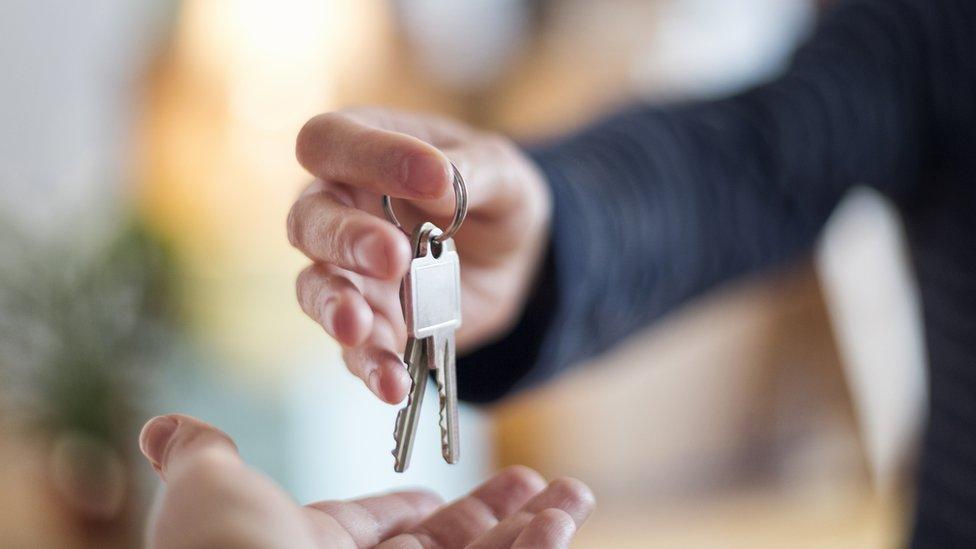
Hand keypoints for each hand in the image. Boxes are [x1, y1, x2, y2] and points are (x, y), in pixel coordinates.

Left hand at [140, 414, 593, 547]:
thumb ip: (203, 457)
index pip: (378, 529)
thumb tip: (164, 426)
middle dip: (495, 509)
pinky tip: (564, 523)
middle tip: (536, 480)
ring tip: (574, 494)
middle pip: (447, 546)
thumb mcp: (208, 492)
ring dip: (534, 528)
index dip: (413, 508)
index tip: (441, 491)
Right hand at [289, 108, 550, 403]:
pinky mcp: (367, 326)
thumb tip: (437, 180)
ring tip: (359, 326)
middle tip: (393, 256)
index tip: (432, 177)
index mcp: (363, 151)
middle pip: (309, 219)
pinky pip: (352, 349)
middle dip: (346, 239)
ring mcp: (345, 273)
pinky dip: (370, 366)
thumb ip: (470, 172)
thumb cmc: (495, 196)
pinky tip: (393, 384)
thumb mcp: (503, 174)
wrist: (513, 259)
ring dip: (335, 307)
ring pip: (314, 286)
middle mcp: (340, 209)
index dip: (368, 156)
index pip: (331, 141)